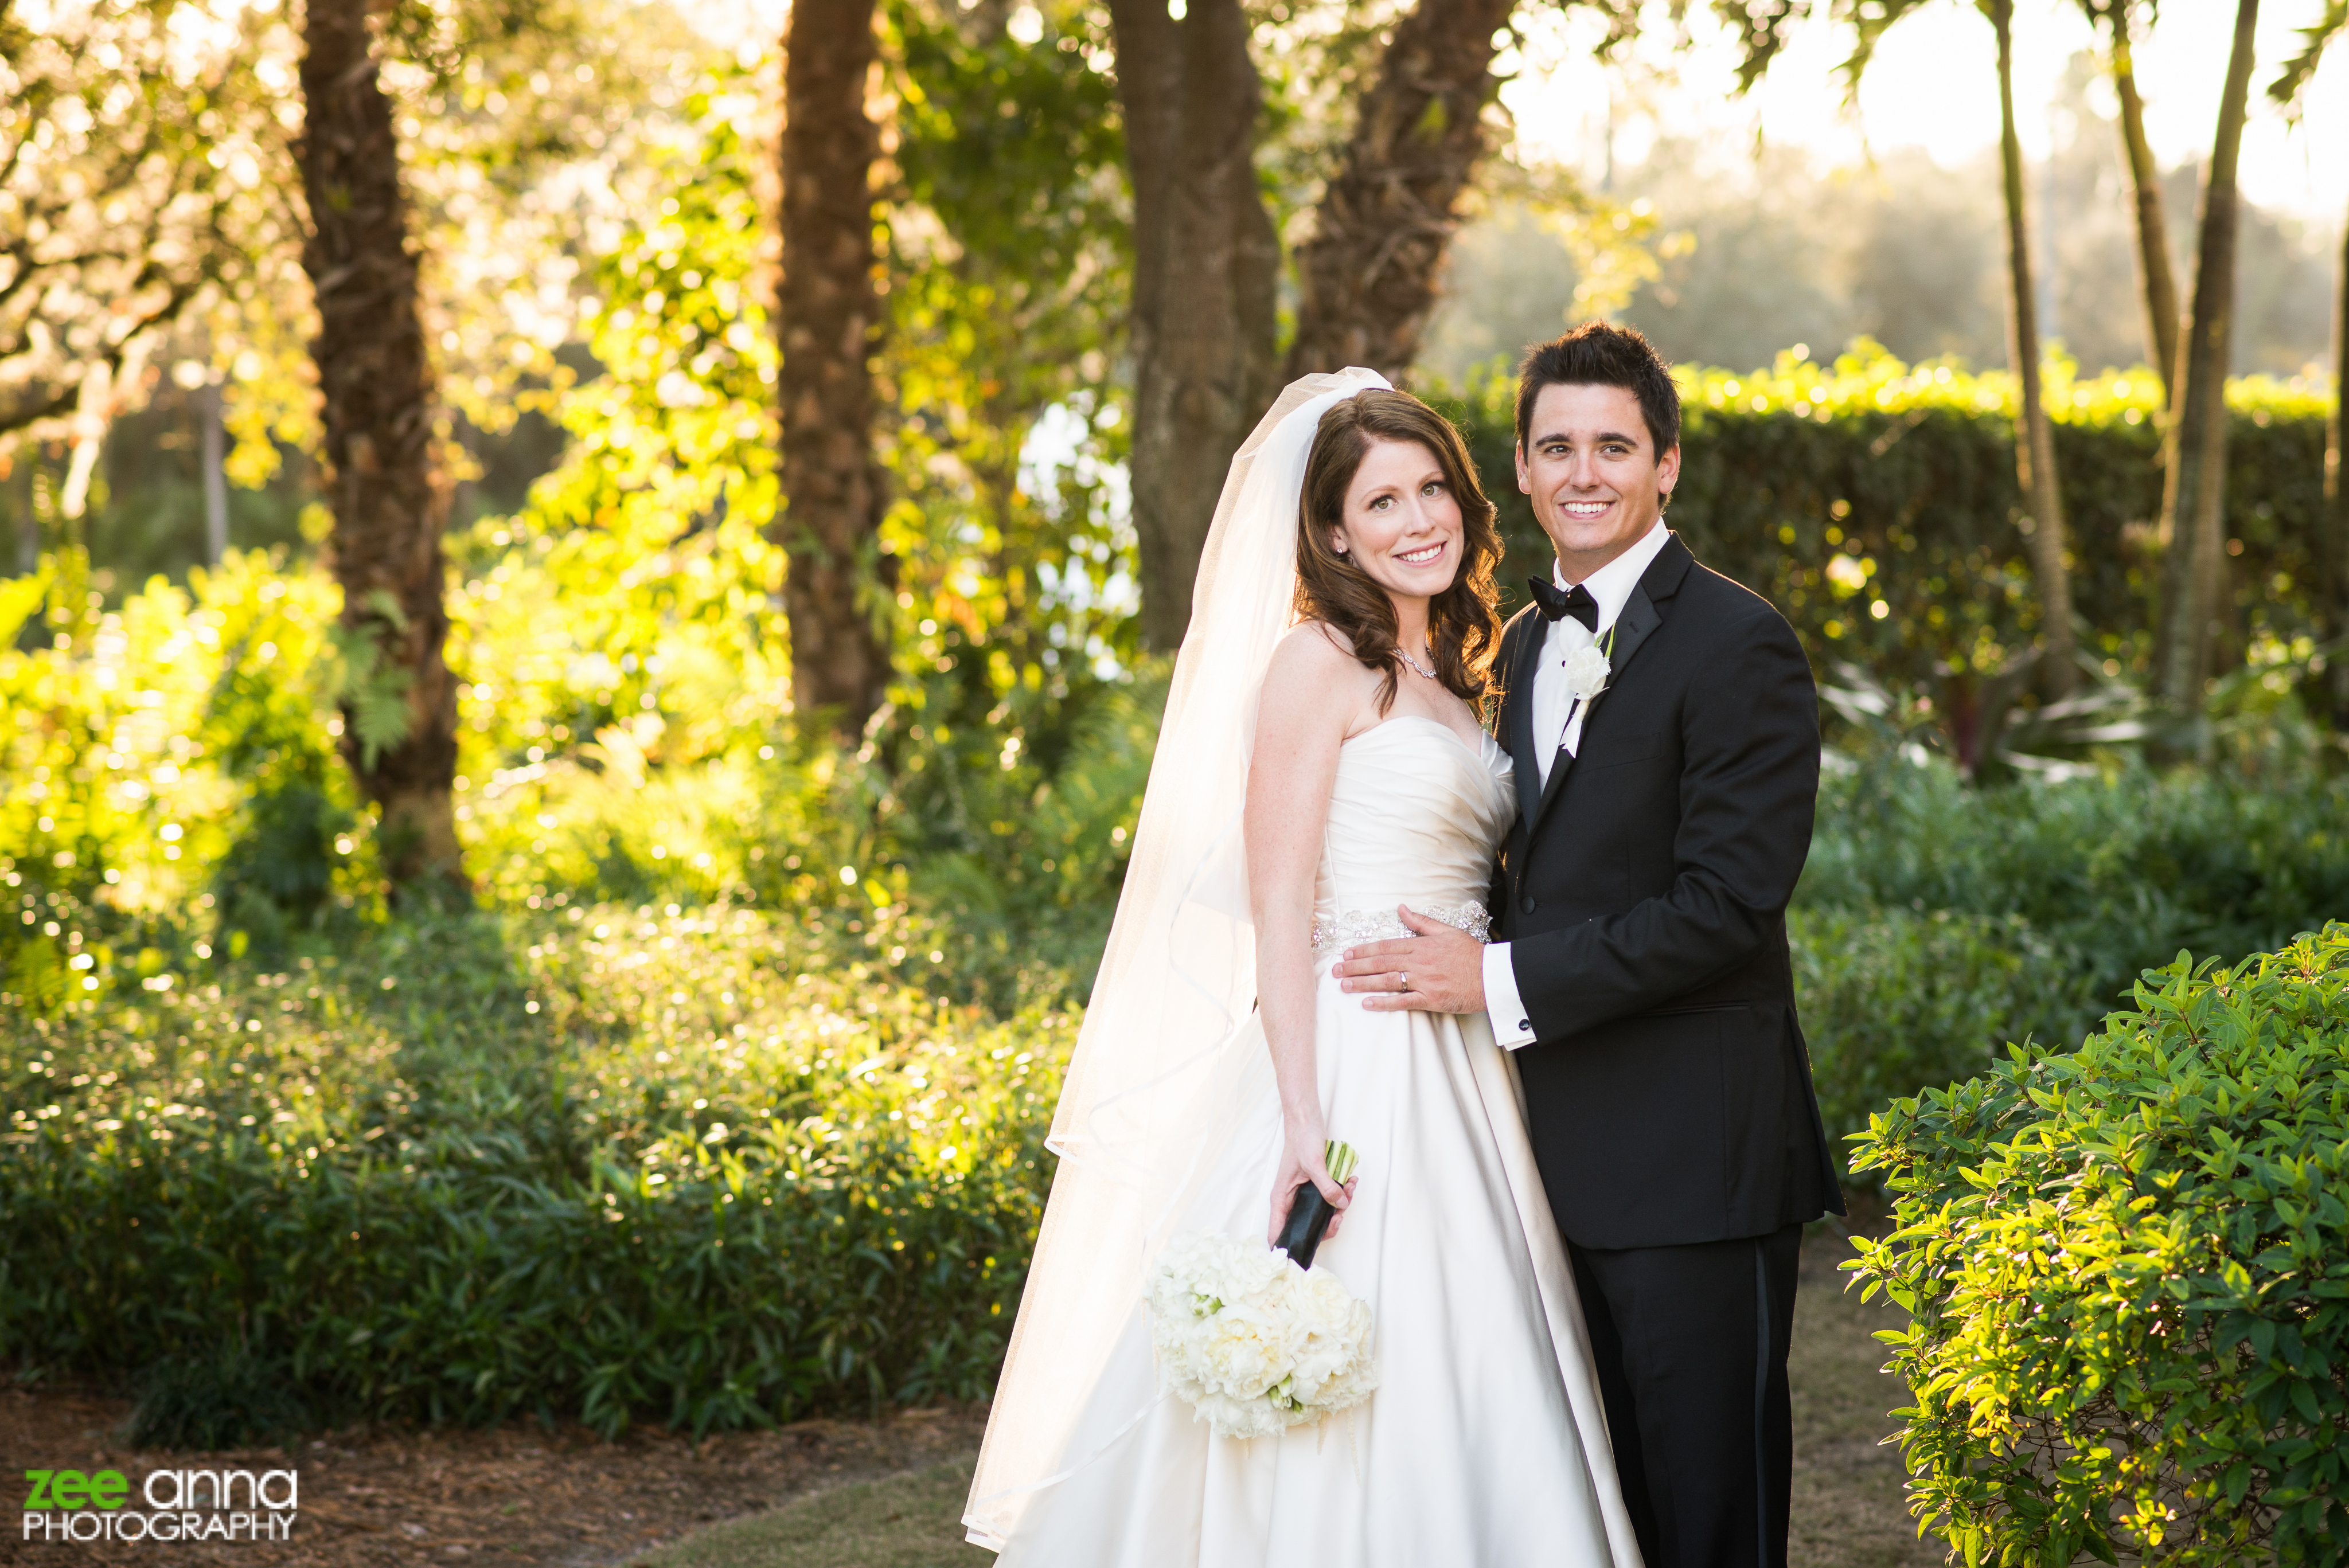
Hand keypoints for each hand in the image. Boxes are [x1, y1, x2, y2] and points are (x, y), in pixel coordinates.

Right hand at [1267, 1124, 1355, 1246]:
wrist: (1306, 1122)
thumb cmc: (1302, 1140)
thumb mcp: (1314, 1164)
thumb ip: (1326, 1186)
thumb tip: (1340, 1205)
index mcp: (1281, 1199)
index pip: (1277, 1233)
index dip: (1287, 1248)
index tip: (1302, 1255)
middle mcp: (1291, 1201)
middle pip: (1305, 1228)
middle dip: (1327, 1225)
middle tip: (1339, 1216)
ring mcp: (1303, 1195)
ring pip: (1320, 1214)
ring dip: (1339, 1206)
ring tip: (1350, 1189)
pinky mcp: (1315, 1188)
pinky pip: (1328, 1199)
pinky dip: (1341, 1194)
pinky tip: (1350, 1182)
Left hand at [1333, 905, 1486, 1013]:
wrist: (1493, 976)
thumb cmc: (1472, 954)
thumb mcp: (1447, 931)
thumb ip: (1421, 922)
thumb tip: (1402, 908)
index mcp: (1421, 945)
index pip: (1386, 947)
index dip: (1364, 950)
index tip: (1346, 954)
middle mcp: (1419, 962)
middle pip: (1381, 963)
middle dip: (1355, 967)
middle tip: (1336, 971)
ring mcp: (1424, 981)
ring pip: (1387, 981)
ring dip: (1363, 983)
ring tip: (1344, 986)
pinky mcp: (1432, 999)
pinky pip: (1403, 1002)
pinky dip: (1384, 1002)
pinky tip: (1367, 1004)